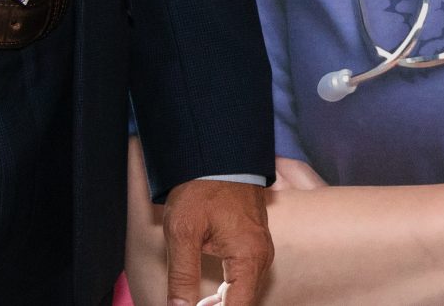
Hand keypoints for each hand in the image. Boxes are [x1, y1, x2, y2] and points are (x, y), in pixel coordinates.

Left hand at [162, 178, 272, 305]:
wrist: (216, 152)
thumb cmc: (201, 187)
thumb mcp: (183, 232)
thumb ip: (182, 277)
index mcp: (249, 257)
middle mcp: (262, 256)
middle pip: (243, 303)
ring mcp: (261, 249)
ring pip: (245, 292)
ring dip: (223, 305)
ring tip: (197, 305)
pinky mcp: (255, 243)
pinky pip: (246, 278)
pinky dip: (229, 292)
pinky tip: (209, 297)